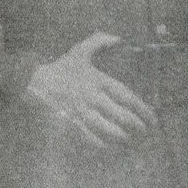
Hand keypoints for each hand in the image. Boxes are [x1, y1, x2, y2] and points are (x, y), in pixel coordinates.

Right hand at [26, 32, 156, 146]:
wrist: (34, 82)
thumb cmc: (61, 68)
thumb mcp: (80, 50)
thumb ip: (99, 41)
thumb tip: (118, 38)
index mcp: (98, 80)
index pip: (126, 96)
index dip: (142, 109)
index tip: (152, 118)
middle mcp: (93, 97)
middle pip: (121, 115)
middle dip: (136, 126)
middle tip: (145, 132)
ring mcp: (82, 112)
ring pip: (108, 129)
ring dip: (123, 137)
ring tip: (131, 141)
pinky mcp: (71, 123)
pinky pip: (90, 138)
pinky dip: (103, 145)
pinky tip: (111, 148)